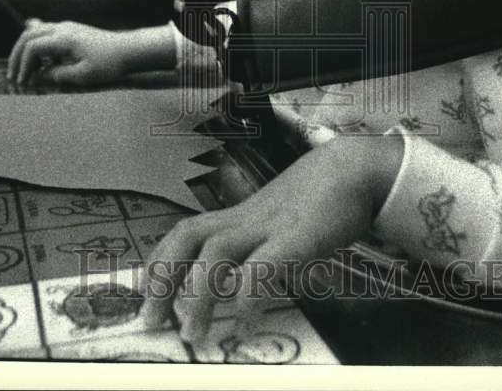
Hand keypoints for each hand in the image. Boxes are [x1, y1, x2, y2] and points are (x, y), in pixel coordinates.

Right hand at [7, 19, 131, 86]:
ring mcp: (67, 27)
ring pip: (35, 33)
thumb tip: (36, 77)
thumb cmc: (109, 64)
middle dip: (17, 56)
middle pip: (28, 35)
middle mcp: (63, 28)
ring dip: (26, 51)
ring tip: (26, 73)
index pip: (32, 47)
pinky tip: (41, 65)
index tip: (23, 82)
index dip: (23, 65)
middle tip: (14, 76)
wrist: (129, 51)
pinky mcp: (71, 31)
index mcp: (64, 38)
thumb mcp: (83, 75)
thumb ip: (56, 75)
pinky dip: (38, 48)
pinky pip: (46, 34)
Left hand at [137, 133, 403, 343]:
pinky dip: (248, 298)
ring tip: (193, 334)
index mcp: (239, 216)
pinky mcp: (297, 236)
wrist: (356, 168)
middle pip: (187, 236)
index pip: (184, 231)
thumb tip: (243, 283)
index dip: (159, 263)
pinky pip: (263, 266)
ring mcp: (269, 224)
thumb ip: (260, 242)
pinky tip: (246, 325)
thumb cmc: (320, 198)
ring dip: (198, 294)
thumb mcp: (280, 219)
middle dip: (162, 278)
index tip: (145, 295)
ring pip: (216, 250)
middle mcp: (245, 218)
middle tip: (151, 321)